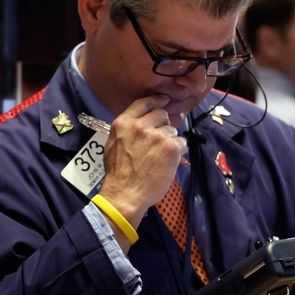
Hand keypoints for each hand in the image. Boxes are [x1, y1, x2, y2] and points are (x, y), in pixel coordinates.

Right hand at [98, 95, 186, 228]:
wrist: (125, 193)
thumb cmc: (117, 173)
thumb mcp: (113, 144)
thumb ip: (126, 130)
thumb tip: (142, 123)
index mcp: (124, 123)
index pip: (144, 103)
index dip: (156, 101)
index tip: (164, 101)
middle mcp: (141, 125)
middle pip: (161, 114)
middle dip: (163, 124)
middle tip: (161, 139)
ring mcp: (157, 135)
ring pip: (172, 130)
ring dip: (170, 140)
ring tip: (161, 156)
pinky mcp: (171, 147)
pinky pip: (181, 143)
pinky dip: (178, 152)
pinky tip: (169, 162)